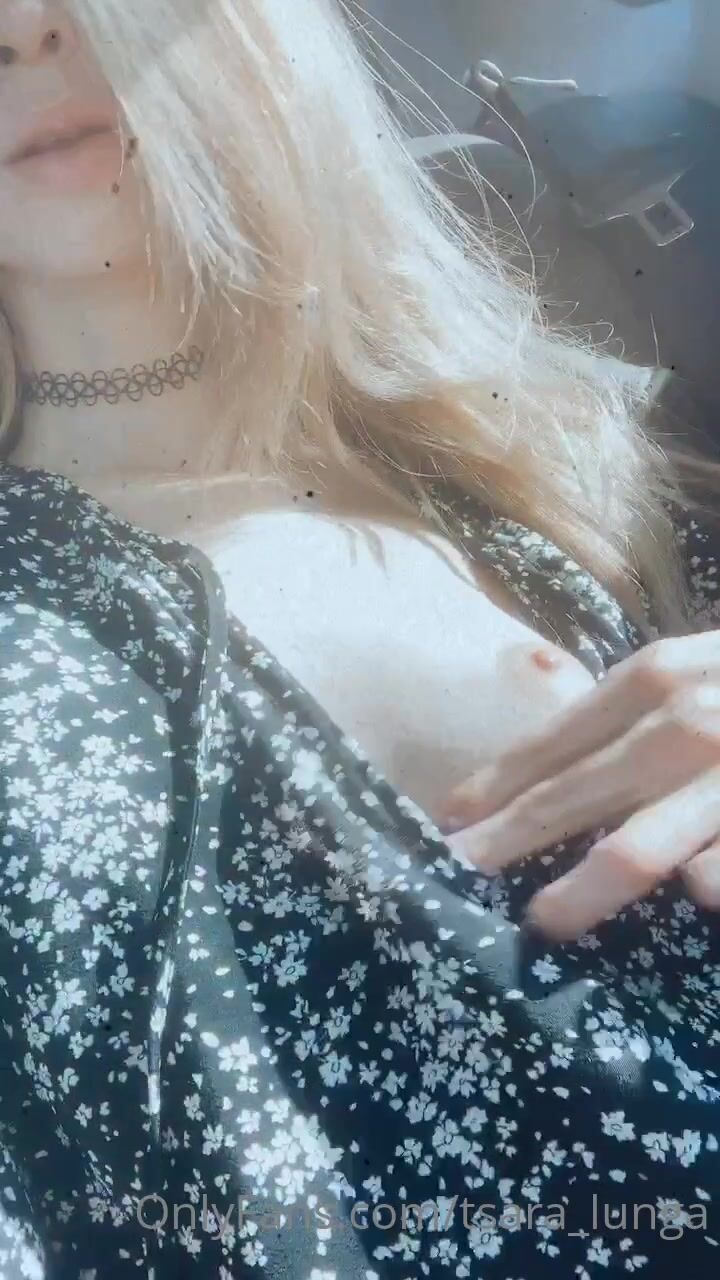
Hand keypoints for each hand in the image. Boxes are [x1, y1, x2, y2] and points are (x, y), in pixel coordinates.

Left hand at [440, 632, 719, 939]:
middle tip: (458, 876)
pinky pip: (714, 873)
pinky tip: (680, 912)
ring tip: (542, 920)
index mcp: (653, 679)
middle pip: (575, 796)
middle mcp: (683, 723)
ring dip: (582, 890)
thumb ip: (625, 698)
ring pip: (639, 847)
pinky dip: (699, 894)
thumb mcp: (688, 665)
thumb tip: (536, 711)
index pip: (553, 741)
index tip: (444, 822)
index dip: (494, 784)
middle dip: (508, 841)